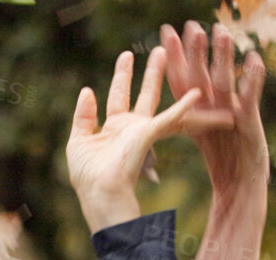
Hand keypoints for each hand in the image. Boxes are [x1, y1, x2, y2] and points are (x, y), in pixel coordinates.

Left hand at [68, 48, 208, 232]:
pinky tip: (197, 94)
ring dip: (159, 76)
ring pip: (155, 98)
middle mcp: (131, 127)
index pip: (120, 96)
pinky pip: (171, 118)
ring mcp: (142, 130)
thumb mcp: (78, 141)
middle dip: (150, 72)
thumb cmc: (88, 176)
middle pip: (144, 93)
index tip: (127, 56)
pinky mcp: (149, 134)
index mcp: (114, 128)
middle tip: (160, 50)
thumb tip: (87, 90)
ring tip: (165, 53)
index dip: (123, 76)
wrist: (100, 193)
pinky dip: (183, 106)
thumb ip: (83, 116)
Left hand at [163, 22, 267, 208]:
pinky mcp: (250, 123)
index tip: (166, 33)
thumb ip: (181, 121)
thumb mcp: (200, 137)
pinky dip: (253, 80)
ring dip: (222, 57)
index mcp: (198, 109)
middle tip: (191, 26)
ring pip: (226, 80)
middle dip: (197, 51)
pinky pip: (250, 99)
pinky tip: (253, 60)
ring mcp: (234, 111)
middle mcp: (217, 105)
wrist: (243, 187)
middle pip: (203, 75)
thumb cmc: (224, 165)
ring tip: (220, 34)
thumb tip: (151, 114)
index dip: (176, 57)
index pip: (183, 79)